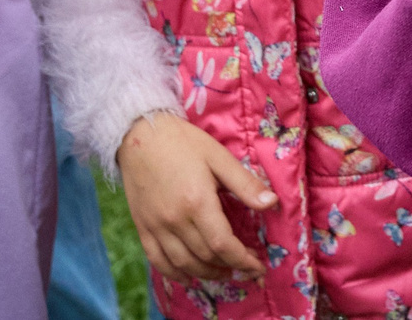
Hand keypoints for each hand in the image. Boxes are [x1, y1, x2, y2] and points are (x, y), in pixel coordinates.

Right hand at [116, 112, 272, 284]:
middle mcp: (174, 220)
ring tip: (225, 272)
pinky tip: (190, 277)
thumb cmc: (183, 142)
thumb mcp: (219, 157)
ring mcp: (155, 227)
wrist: (139, 134)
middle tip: (247, 267)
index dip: (243, 260)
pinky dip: (175, 274)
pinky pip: (158, 261)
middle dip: (230, 267)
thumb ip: (245, 184)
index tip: (258, 266)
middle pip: (205, 257)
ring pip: (183, 264)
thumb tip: (272, 204)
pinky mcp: (143, 228)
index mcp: (197, 202)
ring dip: (207, 274)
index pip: (223, 244)